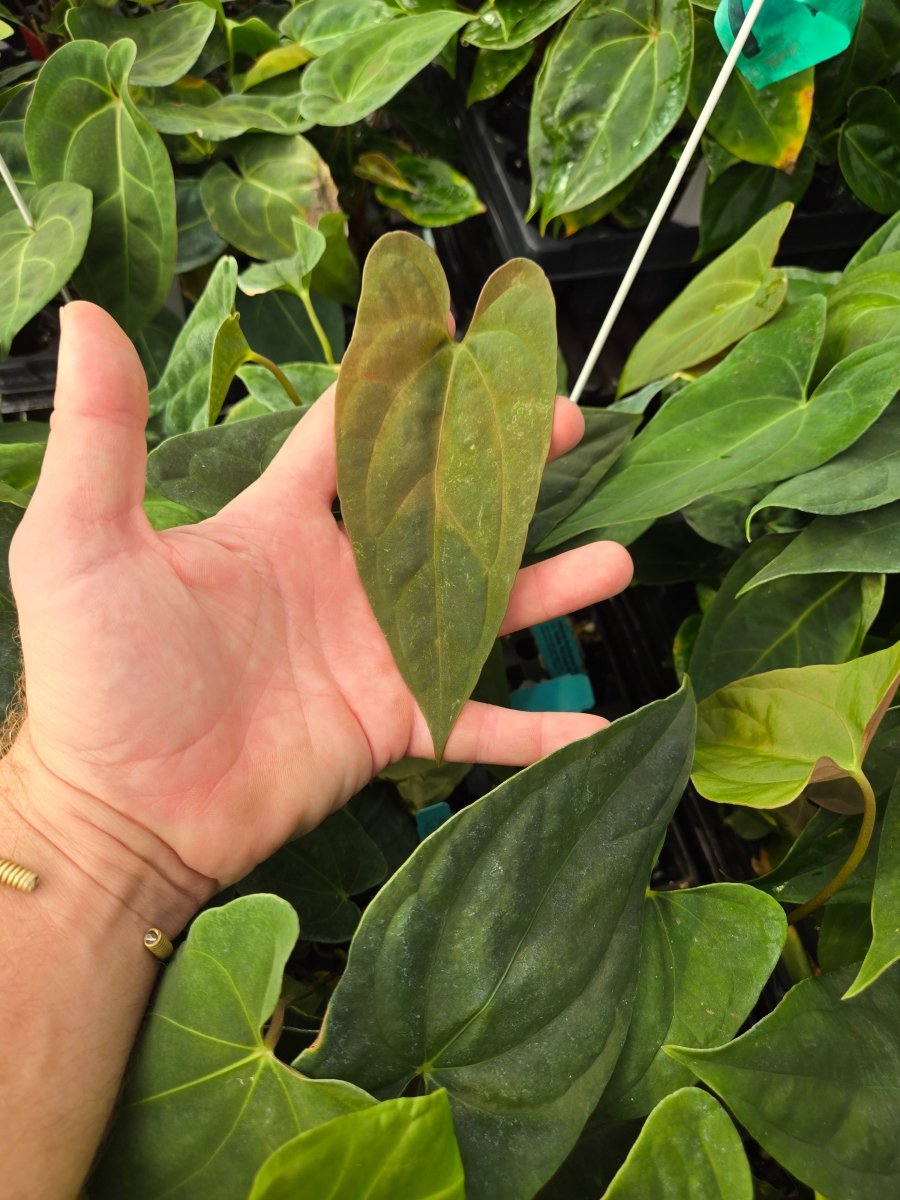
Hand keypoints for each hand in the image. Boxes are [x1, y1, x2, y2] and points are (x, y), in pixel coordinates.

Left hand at [7, 302, 631, 897]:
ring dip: (548, 586)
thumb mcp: (84, 541)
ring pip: (482, 608)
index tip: (466, 343)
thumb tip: (85, 317)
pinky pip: (478, 720)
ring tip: (616, 562)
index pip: (356, 434)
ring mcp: (375, 651)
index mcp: (280, 521)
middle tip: (571, 427)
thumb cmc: (96, 674)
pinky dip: (536, 728)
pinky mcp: (393, 721)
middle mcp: (342, 576)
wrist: (123, 809)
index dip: (407, 386)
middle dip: (507, 467)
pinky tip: (599, 723)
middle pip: (443, 506)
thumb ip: (103, 433)